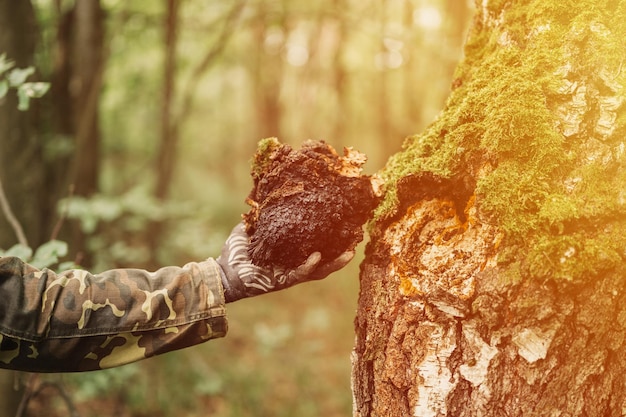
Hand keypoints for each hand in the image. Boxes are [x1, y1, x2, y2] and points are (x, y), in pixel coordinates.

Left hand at [216, 223, 353, 302]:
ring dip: (335, 263)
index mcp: (291, 251)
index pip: (317, 245)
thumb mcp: (252, 227)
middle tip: (357, 240)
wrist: (223, 271)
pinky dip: (309, 266)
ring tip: (349, 252)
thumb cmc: (237, 250)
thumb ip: (263, 213)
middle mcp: (295, 264)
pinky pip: (300, 274)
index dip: (333, 239)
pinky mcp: (282, 282)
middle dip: (343, 252)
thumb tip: (270, 192)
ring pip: (319, 271)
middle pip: (326, 260)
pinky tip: (318, 256)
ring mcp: (290, 274)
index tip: (348, 226)